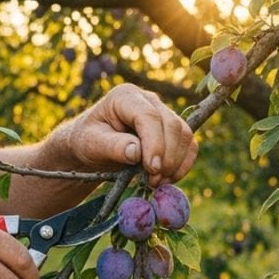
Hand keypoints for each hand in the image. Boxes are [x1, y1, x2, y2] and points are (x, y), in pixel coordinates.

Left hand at [48, 84, 197, 186]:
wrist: (93, 146)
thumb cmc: (88, 141)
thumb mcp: (92, 144)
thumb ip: (113, 146)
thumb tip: (137, 153)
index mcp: (125, 96)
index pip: (149, 116)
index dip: (155, 143)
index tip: (152, 169)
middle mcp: (149, 100)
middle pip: (172, 125)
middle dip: (167, 157)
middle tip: (152, 181)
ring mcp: (164, 113)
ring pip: (185, 135)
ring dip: (176, 163)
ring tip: (156, 182)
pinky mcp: (173, 130)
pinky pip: (190, 145)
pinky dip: (183, 165)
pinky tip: (167, 179)